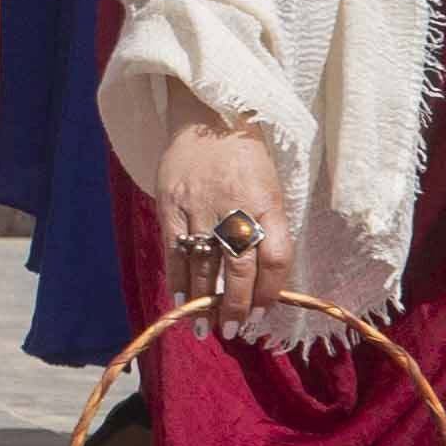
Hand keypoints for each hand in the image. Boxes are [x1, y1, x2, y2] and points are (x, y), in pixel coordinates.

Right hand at [153, 121, 284, 332]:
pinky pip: (174, 248)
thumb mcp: (270, 188)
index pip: (274, 258)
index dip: (268, 292)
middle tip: (232, 331)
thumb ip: (268, 230)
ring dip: (204, 301)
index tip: (260, 313)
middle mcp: (235, 206)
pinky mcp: (171, 202)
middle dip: (234, 306)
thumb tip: (262, 280)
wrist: (209, 114)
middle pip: (239, 269)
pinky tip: (180, 298)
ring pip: (204, 264)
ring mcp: (200, 205)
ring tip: (204, 326)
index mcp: (268, 203)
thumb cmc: (246, 156)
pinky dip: (176, 277)